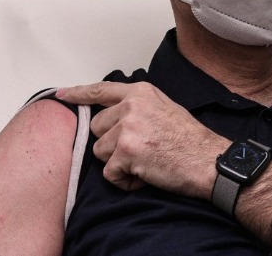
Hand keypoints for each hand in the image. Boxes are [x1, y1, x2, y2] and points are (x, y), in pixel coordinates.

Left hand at [56, 81, 227, 197]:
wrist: (210, 162)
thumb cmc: (190, 140)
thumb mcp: (164, 108)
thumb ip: (136, 107)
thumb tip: (112, 116)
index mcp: (140, 92)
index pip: (100, 90)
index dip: (78, 94)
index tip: (61, 96)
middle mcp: (131, 106)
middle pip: (97, 128)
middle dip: (112, 144)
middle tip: (141, 151)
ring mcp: (128, 128)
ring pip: (100, 152)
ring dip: (119, 163)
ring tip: (146, 163)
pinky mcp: (127, 152)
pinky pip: (110, 173)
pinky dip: (125, 181)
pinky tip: (147, 176)